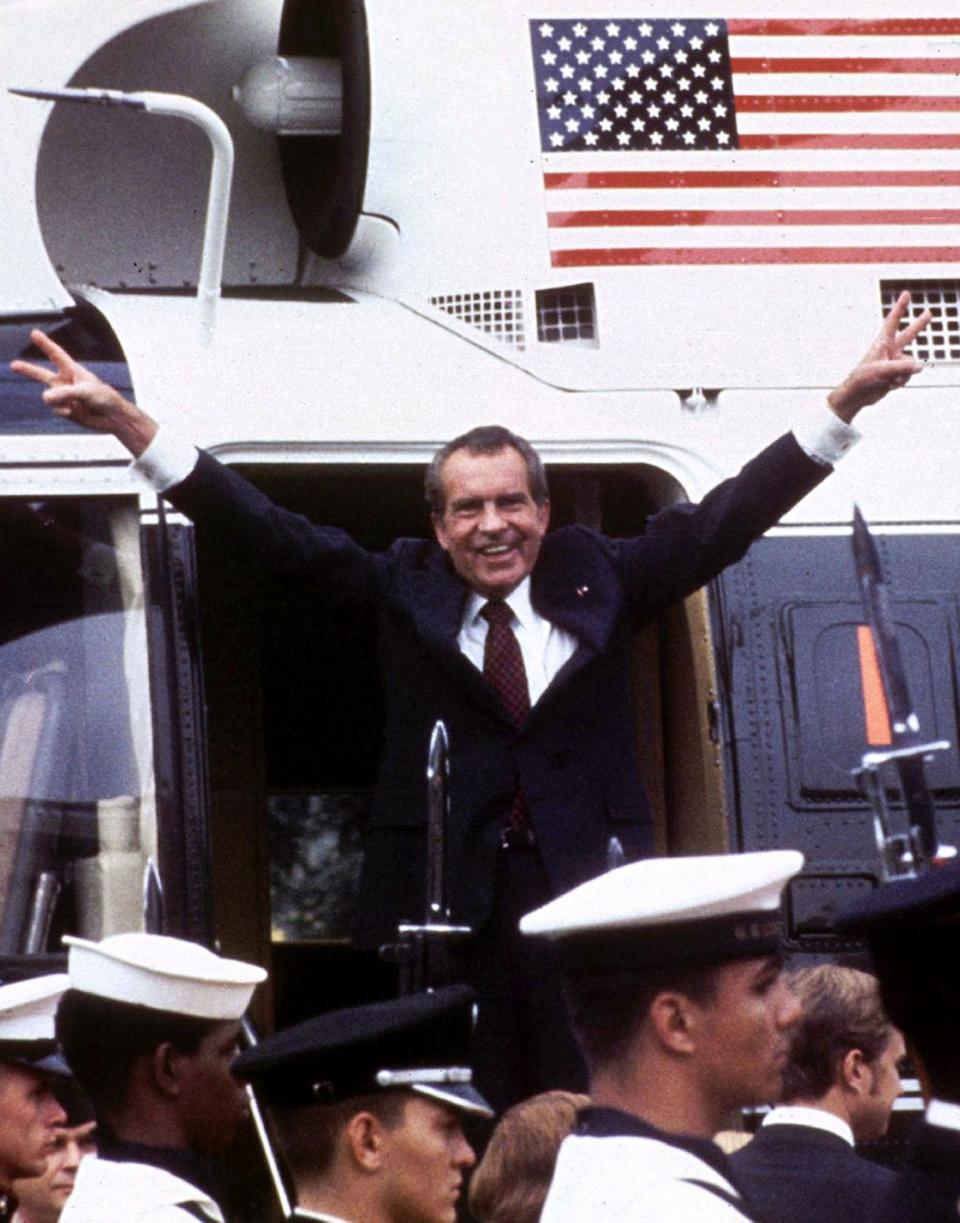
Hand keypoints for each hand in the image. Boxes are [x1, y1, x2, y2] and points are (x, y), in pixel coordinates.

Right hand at [10, 330, 157, 455]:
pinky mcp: (65, 410)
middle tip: (13, 365)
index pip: (56, 354)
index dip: (45, 344)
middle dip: (28, 370)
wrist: (113, 418)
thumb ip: (64, 393)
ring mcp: (65, 397)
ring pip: (48, 397)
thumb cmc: (104, 398)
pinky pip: (56, 410)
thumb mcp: (85, 391)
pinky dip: (64, 412)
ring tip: (76, 404)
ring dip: (59, 401)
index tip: (35, 333)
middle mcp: (66, 383)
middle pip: (42, 374)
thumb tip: (45, 398)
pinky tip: (76, 412)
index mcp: (73, 371)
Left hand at [827, 292, 931, 422]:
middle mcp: (890, 350)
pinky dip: (901, 381)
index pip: (893, 322)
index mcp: (882, 343)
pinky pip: (908, 375)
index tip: (906, 293)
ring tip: (887, 379)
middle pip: (908, 335)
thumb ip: (902, 367)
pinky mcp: (896, 374)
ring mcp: (894, 362)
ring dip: (902, 374)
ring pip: (911, 364)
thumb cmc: (862, 379)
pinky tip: (889, 385)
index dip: (900, 307)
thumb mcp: (882, 370)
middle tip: (929, 313)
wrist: (857, 396)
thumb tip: (920, 367)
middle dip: (919, 325)